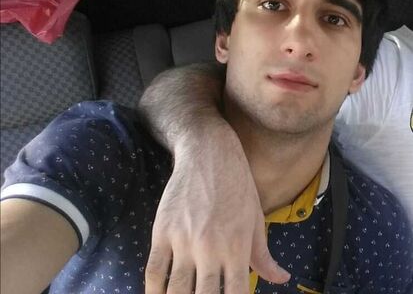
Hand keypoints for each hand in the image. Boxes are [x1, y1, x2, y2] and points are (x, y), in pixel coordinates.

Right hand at [145, 121, 289, 293]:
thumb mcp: (256, 218)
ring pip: (176, 290)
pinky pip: (154, 270)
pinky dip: (153, 290)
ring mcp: (184, 240)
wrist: (209, 153)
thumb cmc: (237, 185)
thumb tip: (281, 279)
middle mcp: (211, 249)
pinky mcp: (163, 230)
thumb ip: (264, 255)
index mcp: (238, 248)